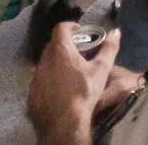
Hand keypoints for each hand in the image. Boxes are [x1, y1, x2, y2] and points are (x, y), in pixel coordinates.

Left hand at [25, 25, 130, 144]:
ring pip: (46, 62)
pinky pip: (41, 78)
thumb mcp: (100, 70)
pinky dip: (50, 78)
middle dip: (65, 45)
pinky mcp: (32, 89)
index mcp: (60, 49)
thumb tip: (116, 31)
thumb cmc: (84, 92)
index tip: (79, 31)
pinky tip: (59, 89)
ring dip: (56, 62)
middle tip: (78, 52)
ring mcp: (36, 73)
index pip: (61, 28)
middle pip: (53, 45)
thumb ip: (108, 49)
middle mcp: (44, 58)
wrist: (63, 120)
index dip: (70, 26)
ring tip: (70, 72)